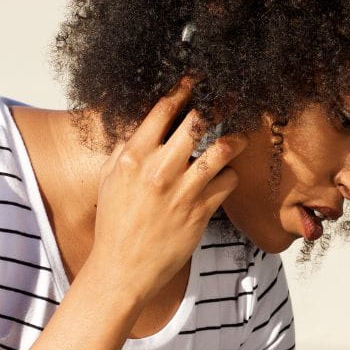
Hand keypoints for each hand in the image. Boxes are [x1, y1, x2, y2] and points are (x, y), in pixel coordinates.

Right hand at [89, 77, 248, 309]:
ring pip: (222, 150)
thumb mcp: (110, 179)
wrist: (122, 268)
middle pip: (199, 121)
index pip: (164, 109)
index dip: (185, 89)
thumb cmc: (114, 224)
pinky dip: (230, 177)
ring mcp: (182, 190)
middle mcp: (159, 169)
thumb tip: (144, 125)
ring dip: (235, 140)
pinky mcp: (200, 211)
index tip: (197, 81)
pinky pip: (227, 182)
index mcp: (134, 156)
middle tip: (230, 99)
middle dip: (218, 105)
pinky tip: (226, 178)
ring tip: (239, 139)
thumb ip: (127, 149)